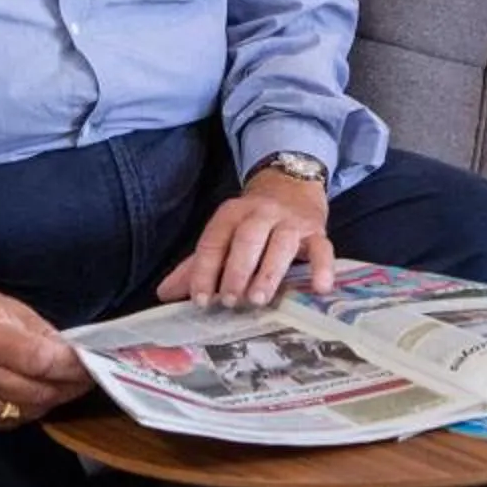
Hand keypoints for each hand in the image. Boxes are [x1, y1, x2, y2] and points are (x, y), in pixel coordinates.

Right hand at [0, 283, 89, 430]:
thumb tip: (77, 358)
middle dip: (70, 385)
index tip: (92, 364)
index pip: (43, 363)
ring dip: (52, 398)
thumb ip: (46, 337)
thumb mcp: (13, 309)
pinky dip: (29, 408)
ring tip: (63, 383)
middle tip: (85, 376)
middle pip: (40, 392)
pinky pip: (11, 420)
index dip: (73, 367)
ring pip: (30, 411)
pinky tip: (33, 391)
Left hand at [157, 166, 336, 308]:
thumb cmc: (252, 222)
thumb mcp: (223, 236)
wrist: (292, 185)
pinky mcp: (317, 232)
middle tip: (230, 301)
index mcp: (232, 214)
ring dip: (269, 272)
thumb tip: (164, 294)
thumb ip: (197, 265)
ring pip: (281, 243)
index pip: (214, 240)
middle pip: (247, 239)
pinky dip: (322, 267)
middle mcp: (261, 213)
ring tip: (259, 300)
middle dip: (236, 270)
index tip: (201, 301)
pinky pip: (323, 248)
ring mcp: (291, 222)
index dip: (205, 271)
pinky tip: (319, 289)